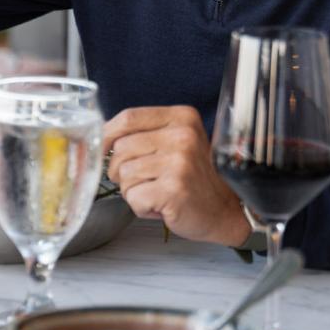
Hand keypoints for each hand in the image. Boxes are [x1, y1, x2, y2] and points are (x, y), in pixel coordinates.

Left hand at [103, 105, 249, 246]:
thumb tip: (101, 137)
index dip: (108, 134)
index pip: (128, 118)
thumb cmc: (196, 179)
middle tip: (147, 181)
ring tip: (158, 193)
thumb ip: (146, 134)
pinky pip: (133, 197)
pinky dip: (141, 207)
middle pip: (121, 148)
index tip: (103, 148)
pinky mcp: (174, 189)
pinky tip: (162, 206)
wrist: (228, 211)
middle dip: (122, 170)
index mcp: (182, 118)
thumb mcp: (177, 143)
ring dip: (133, 191)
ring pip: (123, 174)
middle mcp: (182, 136)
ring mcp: (179, 162)